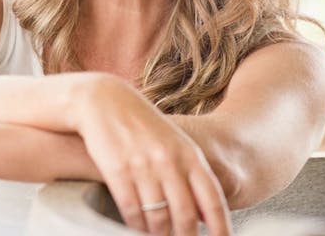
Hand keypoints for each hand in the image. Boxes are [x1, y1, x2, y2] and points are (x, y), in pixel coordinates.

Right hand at [75, 74, 230, 235]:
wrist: (103, 101)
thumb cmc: (141, 126)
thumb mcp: (173, 144)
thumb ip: (190, 175)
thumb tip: (204, 216)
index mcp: (189, 155)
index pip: (212, 200)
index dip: (221, 227)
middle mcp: (169, 162)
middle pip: (185, 216)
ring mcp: (143, 166)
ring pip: (157, 218)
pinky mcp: (117, 170)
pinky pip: (132, 210)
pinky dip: (135, 226)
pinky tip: (136, 228)